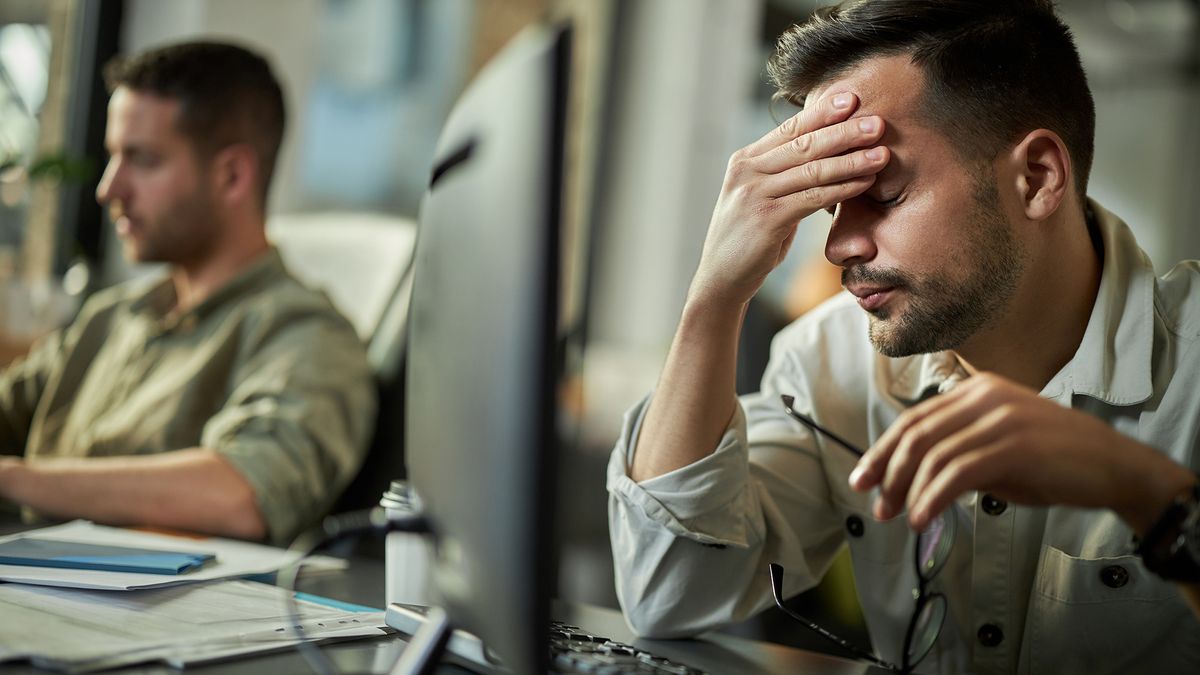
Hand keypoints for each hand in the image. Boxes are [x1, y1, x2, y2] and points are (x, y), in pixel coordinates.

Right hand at [688, 91, 888, 309]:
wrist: (720, 278)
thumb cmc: (748, 239)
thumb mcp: (761, 199)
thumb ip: (783, 176)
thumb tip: (823, 154)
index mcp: (745, 161)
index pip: (789, 130)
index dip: (822, 112)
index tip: (852, 99)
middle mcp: (746, 172)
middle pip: (803, 144)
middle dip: (844, 132)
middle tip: (877, 123)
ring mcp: (754, 195)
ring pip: (812, 170)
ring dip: (851, 160)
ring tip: (882, 153)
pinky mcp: (766, 220)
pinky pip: (813, 198)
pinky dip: (843, 188)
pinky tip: (864, 182)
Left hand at [848, 373, 1193, 533]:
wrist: (1114, 466)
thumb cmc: (1056, 461)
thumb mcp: (998, 451)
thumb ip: (957, 455)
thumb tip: (910, 482)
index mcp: (977, 390)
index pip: (915, 419)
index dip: (884, 450)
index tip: (864, 478)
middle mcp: (984, 396)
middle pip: (915, 434)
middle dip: (888, 472)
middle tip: (876, 504)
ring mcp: (999, 418)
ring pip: (932, 454)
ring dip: (908, 491)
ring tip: (900, 518)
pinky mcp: (1012, 444)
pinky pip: (956, 473)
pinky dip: (933, 498)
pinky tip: (922, 517)